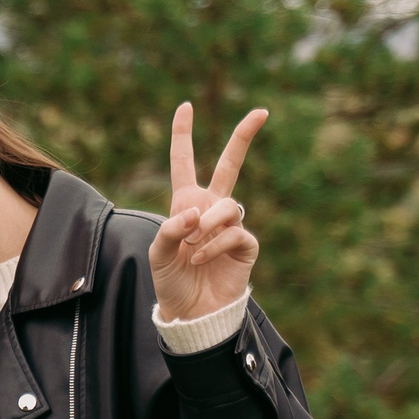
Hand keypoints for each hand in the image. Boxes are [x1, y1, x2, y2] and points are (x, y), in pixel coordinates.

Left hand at [149, 101, 266, 322]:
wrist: (191, 312)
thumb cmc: (172, 281)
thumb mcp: (157, 254)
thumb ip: (170, 230)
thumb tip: (196, 213)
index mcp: (186, 204)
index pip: (184, 163)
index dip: (183, 135)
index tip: (185, 106)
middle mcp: (211, 209)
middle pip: (230, 165)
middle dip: (243, 138)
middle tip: (261, 112)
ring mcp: (231, 225)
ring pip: (228, 205)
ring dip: (207, 224)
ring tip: (192, 246)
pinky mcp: (245, 244)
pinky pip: (233, 232)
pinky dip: (213, 244)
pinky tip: (199, 258)